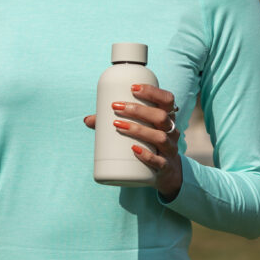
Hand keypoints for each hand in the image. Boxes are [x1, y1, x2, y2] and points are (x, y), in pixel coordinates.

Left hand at [83, 83, 182, 199]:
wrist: (167, 171)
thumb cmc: (149, 143)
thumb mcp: (139, 130)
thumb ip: (115, 122)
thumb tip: (87, 120)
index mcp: (167, 118)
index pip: (167, 99)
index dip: (152, 92)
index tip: (132, 88)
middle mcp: (172, 132)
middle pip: (161, 117)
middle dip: (138, 110)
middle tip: (116, 107)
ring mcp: (170, 150)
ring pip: (160, 137)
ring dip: (138, 130)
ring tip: (118, 125)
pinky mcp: (165, 167)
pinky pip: (159, 161)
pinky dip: (146, 155)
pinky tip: (134, 149)